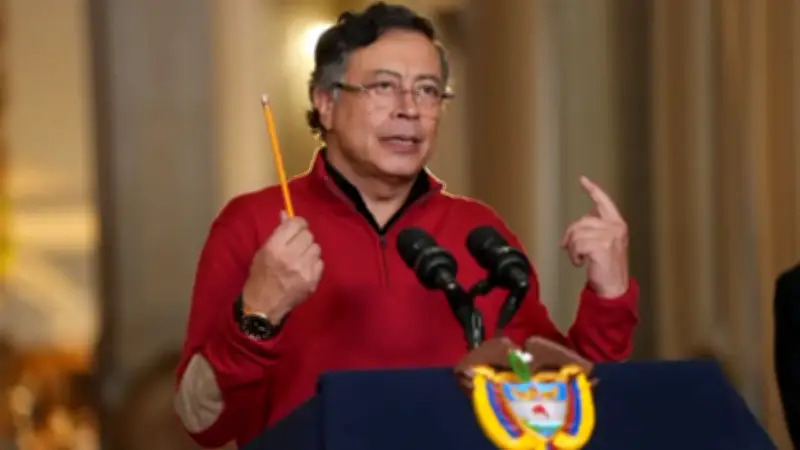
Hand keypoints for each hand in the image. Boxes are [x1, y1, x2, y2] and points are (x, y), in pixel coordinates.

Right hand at [243, 211, 323, 322]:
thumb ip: (277, 233)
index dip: (298, 224)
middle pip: (309, 235)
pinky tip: (304, 270)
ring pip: (316, 248)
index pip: (296, 224)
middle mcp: (291, 256)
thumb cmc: (260, 276)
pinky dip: (314, 264)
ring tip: (300, 259)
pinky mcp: (313, 280)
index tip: (296, 228)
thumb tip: (286, 214)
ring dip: (309, 251)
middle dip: (303, 238)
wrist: (263, 306)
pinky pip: (320, 263)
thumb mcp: (263, 251)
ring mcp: (304, 269)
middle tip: (297, 245)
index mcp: (275, 247)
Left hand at [560, 176, 628, 297]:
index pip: (604, 202)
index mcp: (617, 223)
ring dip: (572, 249)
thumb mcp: (604, 244)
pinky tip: (581, 263)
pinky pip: (577, 245)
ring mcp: (610, 236)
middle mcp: (615, 227)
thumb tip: (572, 230)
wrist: (614, 287)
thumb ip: (594, 230)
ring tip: (580, 259)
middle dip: (571, 236)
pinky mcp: (602, 246)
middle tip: (570, 250)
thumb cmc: (607, 267)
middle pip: (581, 221)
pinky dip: (574, 256)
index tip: (583, 179)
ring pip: (577, 233)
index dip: (593, 190)